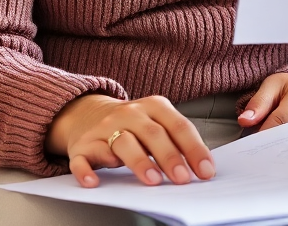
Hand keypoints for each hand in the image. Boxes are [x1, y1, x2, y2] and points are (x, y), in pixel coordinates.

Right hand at [46, 93, 214, 188]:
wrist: (88, 114)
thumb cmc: (132, 124)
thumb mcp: (156, 122)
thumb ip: (174, 139)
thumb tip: (199, 166)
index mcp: (154, 106)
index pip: (179, 126)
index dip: (194, 148)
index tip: (205, 170)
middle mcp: (130, 114)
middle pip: (153, 134)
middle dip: (170, 157)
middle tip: (183, 178)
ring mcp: (104, 129)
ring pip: (123, 143)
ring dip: (140, 162)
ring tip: (153, 180)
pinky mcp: (82, 146)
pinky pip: (83, 159)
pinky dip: (87, 171)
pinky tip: (95, 182)